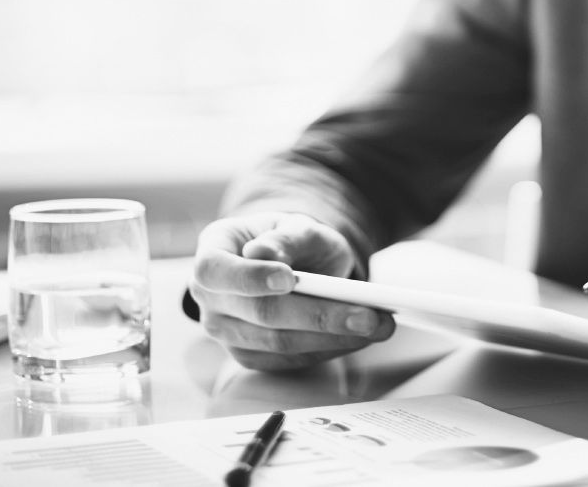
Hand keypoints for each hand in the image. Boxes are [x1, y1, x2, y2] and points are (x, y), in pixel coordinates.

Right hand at [189, 212, 394, 369]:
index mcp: (211, 253)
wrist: (293, 264)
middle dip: (317, 315)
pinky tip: (360, 336)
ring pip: (278, 344)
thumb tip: (261, 253)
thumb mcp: (296, 226)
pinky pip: (289, 361)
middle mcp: (210, 298)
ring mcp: (226, 332)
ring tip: (378, 325)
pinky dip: (328, 349)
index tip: (289, 279)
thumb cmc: (291, 240)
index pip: (214, 270)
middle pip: (258, 313)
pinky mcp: (250, 356)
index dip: (249, 278)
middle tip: (368, 313)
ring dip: (333, 337)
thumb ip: (285, 238)